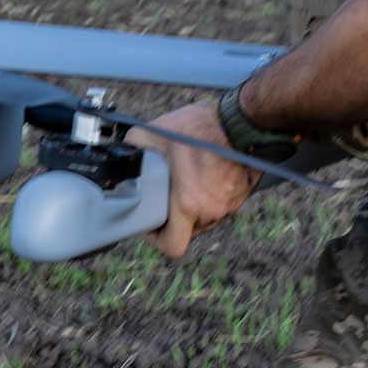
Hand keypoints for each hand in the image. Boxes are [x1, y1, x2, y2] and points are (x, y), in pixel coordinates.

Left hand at [125, 102, 256, 259]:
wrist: (244, 121)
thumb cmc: (204, 128)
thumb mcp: (158, 131)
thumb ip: (135, 143)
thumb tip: (123, 147)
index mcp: (189, 204)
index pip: (173, 246)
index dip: (156, 240)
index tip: (149, 224)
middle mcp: (211, 211)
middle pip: (187, 231)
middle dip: (172, 219)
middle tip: (162, 199)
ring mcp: (229, 206)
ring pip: (203, 220)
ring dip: (191, 209)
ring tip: (182, 185)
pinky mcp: (240, 196)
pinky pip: (218, 207)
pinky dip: (207, 198)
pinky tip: (200, 178)